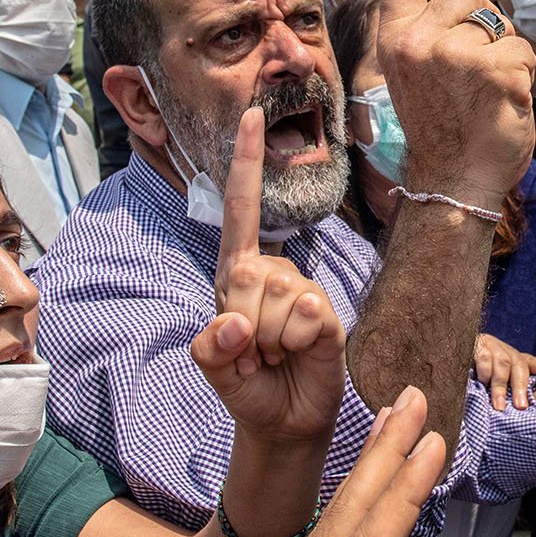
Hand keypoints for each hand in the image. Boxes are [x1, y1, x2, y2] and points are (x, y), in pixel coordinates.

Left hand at [192, 107, 346, 445]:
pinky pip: (305, 315)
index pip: (240, 208)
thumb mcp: (214, 369)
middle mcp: (270, 272)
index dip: (246, 162)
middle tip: (251, 351)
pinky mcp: (325, 313)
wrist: (284, 422)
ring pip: (275, 297)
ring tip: (274, 355)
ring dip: (268, 340)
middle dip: (241, 323)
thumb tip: (233, 324)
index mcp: (236, 272)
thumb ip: (210, 350)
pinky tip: (297, 355)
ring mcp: (300, 290)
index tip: (250, 114)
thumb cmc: (247, 386)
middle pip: (248, 273)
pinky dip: (293, 343)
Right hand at [376, 0, 535, 209]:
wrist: (451, 185)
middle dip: (483, 29)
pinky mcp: (492, 69)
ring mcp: (454, 53)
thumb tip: (473, 3)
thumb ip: (435, 36)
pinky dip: (523, 79)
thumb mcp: (421, 77)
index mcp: (395, 39)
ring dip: (505, 58)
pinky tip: (501, 107)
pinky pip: (523, 52)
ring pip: (501, 28)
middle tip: (469, 81)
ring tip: (483, 99)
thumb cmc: (443, 133)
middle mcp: (418, 40)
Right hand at [473, 332, 535, 410]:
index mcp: (513, 357)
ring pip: (501, 365)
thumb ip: (514, 385)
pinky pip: (483, 359)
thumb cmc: (480, 369)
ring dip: (500, 386)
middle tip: (521, 406)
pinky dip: (483, 372)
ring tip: (499, 406)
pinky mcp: (476, 346)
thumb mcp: (498, 376)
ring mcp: (491, 346)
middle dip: (520, 387)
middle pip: (517, 366)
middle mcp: (504, 351)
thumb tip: (534, 396)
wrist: (457, 347)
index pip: (531, 362)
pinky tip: (481, 383)